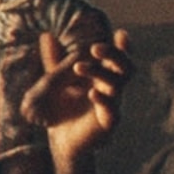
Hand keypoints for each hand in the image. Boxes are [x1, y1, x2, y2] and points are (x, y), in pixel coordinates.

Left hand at [27, 26, 133, 159]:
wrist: (62, 140)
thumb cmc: (64, 107)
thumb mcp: (56, 81)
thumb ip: (55, 59)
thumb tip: (46, 34)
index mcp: (105, 76)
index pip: (120, 58)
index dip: (124, 46)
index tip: (120, 32)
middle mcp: (113, 89)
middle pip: (126, 67)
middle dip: (114, 54)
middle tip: (94, 48)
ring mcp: (113, 106)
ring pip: (118, 85)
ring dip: (100, 72)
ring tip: (78, 67)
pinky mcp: (108, 124)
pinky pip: (114, 112)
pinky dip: (104, 100)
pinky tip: (92, 93)